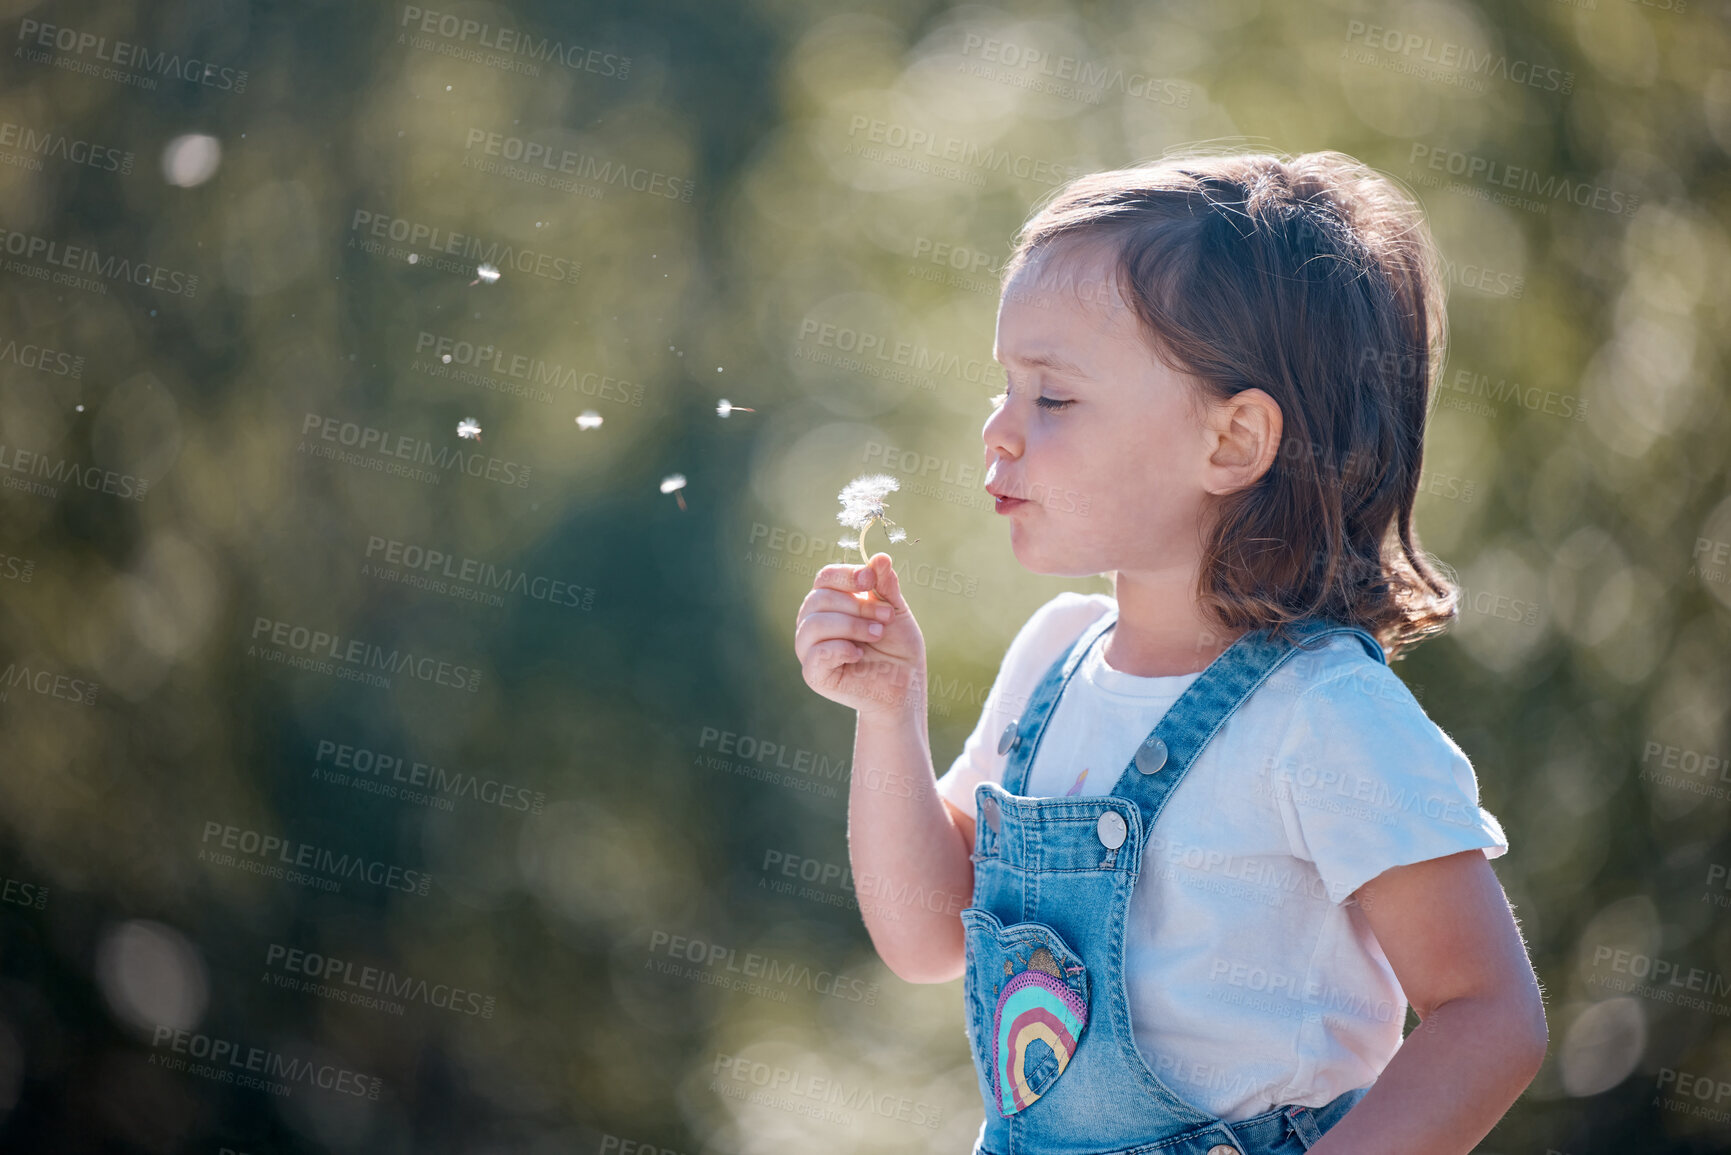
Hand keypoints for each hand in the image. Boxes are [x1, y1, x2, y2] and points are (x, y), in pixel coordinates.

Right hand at [795, 552, 926, 720]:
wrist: (905, 686)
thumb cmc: (898, 648)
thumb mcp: (895, 610)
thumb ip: (885, 585)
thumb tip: (880, 557)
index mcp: (830, 603)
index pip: (825, 577)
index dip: (847, 575)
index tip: (872, 580)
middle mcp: (813, 622)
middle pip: (820, 598)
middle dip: (858, 605)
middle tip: (885, 618)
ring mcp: (810, 649)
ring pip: (815, 623)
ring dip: (852, 625)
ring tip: (877, 634)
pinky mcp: (814, 675)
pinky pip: (816, 653)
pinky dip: (840, 649)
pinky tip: (859, 654)